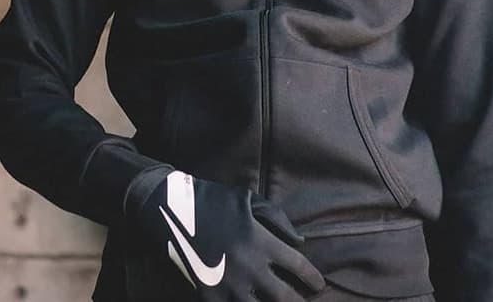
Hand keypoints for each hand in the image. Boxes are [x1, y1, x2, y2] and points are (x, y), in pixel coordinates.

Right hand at [129, 170, 325, 300]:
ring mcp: (227, 285)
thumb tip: (299, 241)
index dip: (311, 278)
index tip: (320, 286)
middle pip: (283, 296)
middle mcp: (247, 266)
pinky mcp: (208, 296)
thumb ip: (277, 219)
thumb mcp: (248, 200)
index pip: (296, 265)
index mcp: (259, 240)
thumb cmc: (214, 200)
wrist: (172, 211)